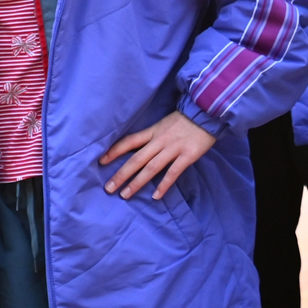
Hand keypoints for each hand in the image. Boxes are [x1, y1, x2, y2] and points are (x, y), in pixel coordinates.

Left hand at [99, 111, 215, 200]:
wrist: (207, 111)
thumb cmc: (184, 120)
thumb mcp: (163, 124)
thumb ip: (152, 136)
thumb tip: (136, 150)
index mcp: (153, 131)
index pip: (129, 141)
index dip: (114, 151)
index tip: (101, 161)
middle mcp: (160, 140)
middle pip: (136, 159)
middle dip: (121, 174)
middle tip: (108, 188)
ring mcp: (173, 148)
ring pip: (151, 168)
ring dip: (137, 182)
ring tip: (125, 195)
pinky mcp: (187, 155)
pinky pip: (173, 172)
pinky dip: (164, 185)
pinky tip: (156, 196)